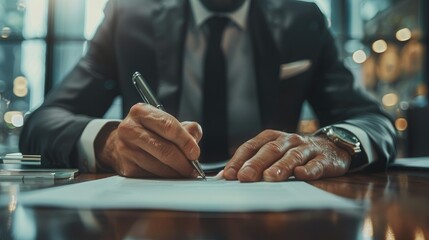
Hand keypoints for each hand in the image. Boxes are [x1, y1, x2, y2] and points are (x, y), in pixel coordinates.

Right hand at [95, 103, 201, 177]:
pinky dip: (165, 178)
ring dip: (176, 173)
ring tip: (185, 173)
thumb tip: (194, 142)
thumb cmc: (148, 131)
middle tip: (193, 169)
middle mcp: (130, 129)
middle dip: (183, 162)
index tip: (195, 153)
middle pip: (164, 149)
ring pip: (159, 166)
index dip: (185, 141)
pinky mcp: (126, 167)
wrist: (117, 143)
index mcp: (142, 112)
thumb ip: (186, 128)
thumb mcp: (164, 122)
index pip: (169, 126)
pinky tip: (171, 176)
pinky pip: (152, 176)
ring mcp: (126, 149)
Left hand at [223, 130, 351, 181]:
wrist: (331, 147)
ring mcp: (307, 149)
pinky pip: (316, 164)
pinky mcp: (324, 159)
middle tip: (245, 176)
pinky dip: (309, 169)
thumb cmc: (295, 153)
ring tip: (270, 177)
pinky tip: (301, 175)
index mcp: (272, 138)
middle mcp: (288, 140)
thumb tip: (224, 177)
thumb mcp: (273, 153)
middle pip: (270, 150)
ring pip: (293, 156)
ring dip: (281, 166)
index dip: (239, 160)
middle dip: (256, 163)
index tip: (229, 174)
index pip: (252, 146)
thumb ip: (251, 162)